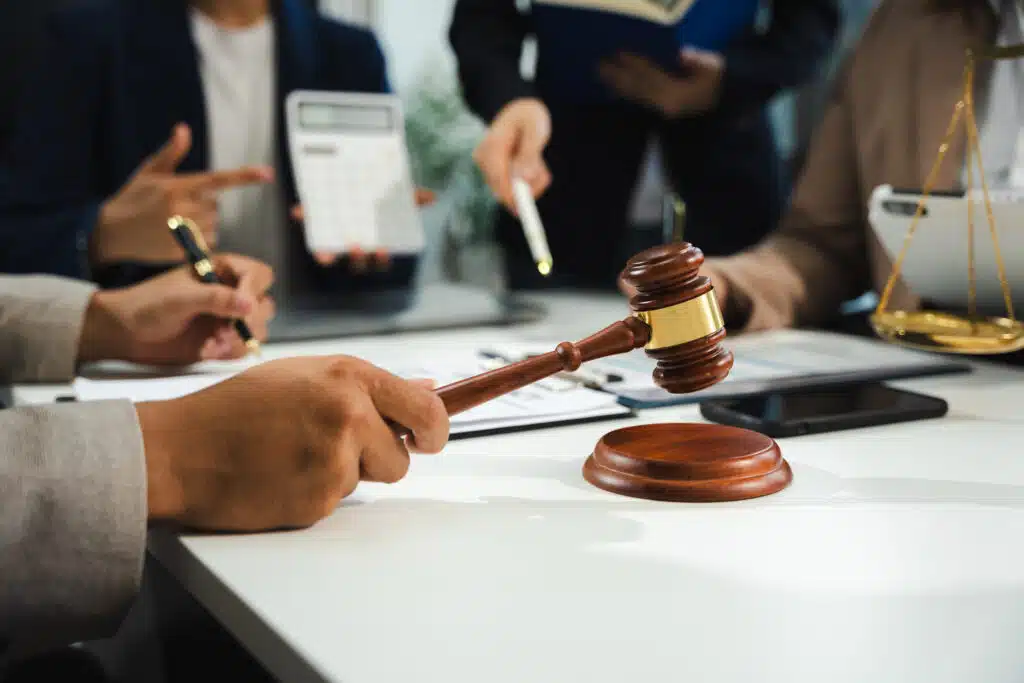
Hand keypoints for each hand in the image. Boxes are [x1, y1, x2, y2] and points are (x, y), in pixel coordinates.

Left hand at [79, 254, 275, 365]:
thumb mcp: (180, 298)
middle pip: (265, 304)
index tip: (242, 308)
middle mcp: (230, 293)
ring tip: (212, 343)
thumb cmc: (147, 305)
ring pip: (258, 330)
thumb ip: (216, 299)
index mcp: (222, 270)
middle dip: (248, 321)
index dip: (254, 291)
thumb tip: (250, 305)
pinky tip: (205, 350)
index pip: (259, 275)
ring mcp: (227, 318)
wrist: (125, 334)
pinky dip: (227, 353)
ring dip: (237, 340)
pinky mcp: (222, 340)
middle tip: (225, 330)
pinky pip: (241, 349)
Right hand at [94, 123, 274, 264]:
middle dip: (203, 205)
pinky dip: (199, 240)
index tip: (267, 173)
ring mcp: (183, 233)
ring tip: (176, 222)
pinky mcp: (183, 252)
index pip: (217, 180)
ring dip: (203, 223)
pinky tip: (177, 236)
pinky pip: (207, 243)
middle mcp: (182, 209)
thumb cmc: (132, 198)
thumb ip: (171, 153)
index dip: (244, 176)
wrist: (111, 232)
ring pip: (214, 225)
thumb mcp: (149, 172)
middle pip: (215, 206)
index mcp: (177, 187)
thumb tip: (184, 129)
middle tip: (177, 207)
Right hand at [135, 356, 449, 530]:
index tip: (430, 438)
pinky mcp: (317, 500)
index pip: (425, 409)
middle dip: (384, 459)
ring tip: (296, 455)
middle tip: (346, 452)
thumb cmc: (238, 408)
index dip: (435, 429)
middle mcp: (348, 414)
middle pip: (403, 456)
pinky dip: (315, 494)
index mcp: (348, 377)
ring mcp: (334, 459)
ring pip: (368, 480)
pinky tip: (281, 476)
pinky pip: (336, 502)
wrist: (181, 449)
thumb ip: (365, 385)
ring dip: (344, 475)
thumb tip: (427, 387)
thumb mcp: (304, 375)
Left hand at [291, 188, 436, 269]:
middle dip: (357, 258)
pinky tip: (297, 211)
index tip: (382, 248)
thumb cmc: (376, 195)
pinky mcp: (317, 223)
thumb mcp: (396, 194)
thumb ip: (412, 197)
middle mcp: (354, 242)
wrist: (352, 177)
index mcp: (374, 240)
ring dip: (327, 255)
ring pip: (330, 254)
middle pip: (356, 262)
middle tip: (357, 246)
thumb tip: (431, 196)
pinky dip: (303, 216)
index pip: (380, 259)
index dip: (381, 258)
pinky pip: (307, 222)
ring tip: (326, 254)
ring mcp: (334, 236)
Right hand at [474, 98, 551, 210]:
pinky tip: (533, 163)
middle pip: (504, 191)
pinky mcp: (495, 173)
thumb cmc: (529, 116)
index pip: (498, 181)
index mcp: (491, 147)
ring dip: (531, 183)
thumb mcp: (535, 130)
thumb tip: (522, 180)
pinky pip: (514, 187)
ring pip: (511, 191)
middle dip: (528, 188)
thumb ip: (529, 154)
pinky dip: (529, 181)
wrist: (520, 110)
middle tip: (542, 168)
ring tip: (538, 160)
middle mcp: (485, 159)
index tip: (525, 210)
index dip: (513, 198)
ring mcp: (488, 167)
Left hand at [599, 48, 724, 117]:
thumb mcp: (716, 72)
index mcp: (675, 95)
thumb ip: (699, 62)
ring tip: (603, 76)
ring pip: (636, 97)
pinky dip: (628, 95)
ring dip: (618, 86)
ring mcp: (661, 114)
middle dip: (617, 77)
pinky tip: (618, 90)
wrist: (725, 123)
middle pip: (637, 88)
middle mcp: (664, 106)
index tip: (618, 54)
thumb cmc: (722, 92)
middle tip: (599, 67)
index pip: (650, 76)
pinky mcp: (660, 119)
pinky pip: (641, 103)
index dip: (633, 64)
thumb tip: (682, 54)